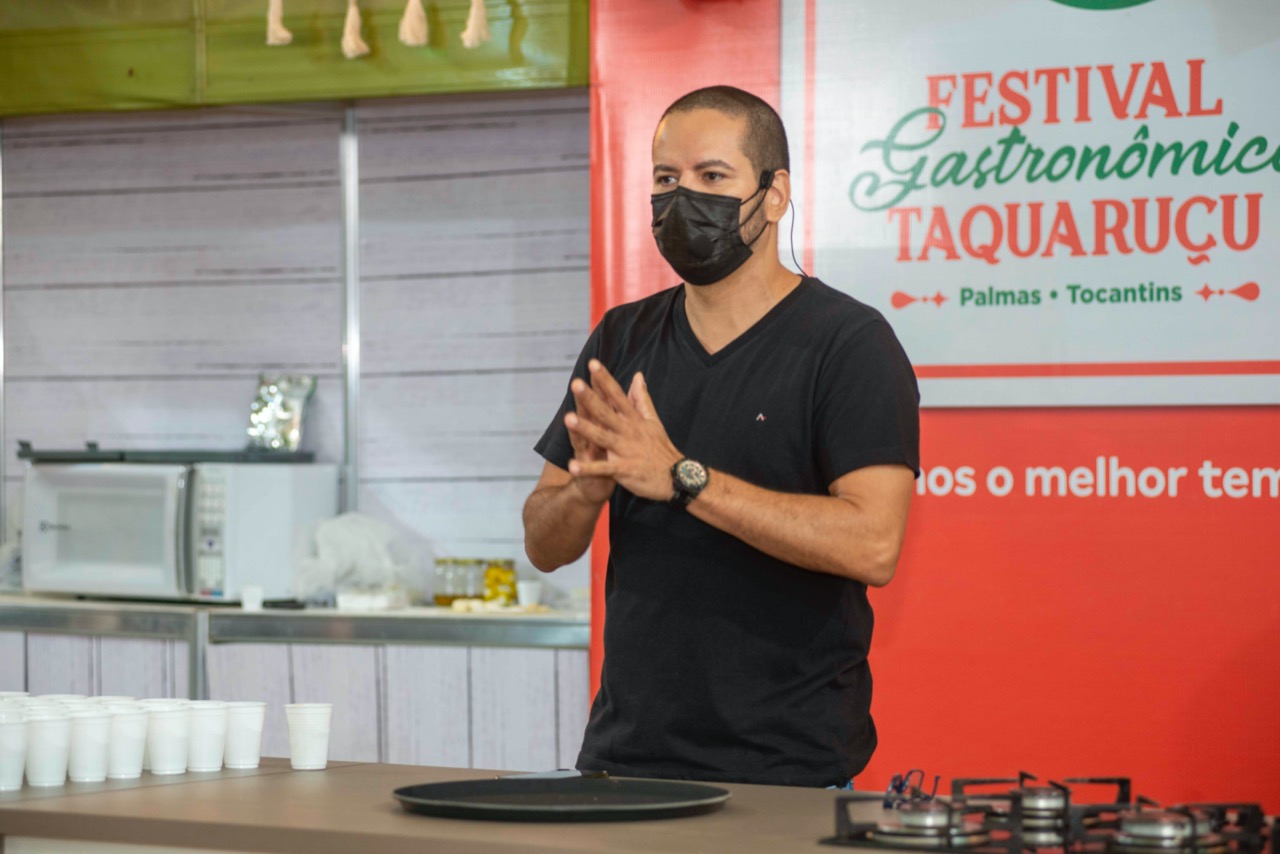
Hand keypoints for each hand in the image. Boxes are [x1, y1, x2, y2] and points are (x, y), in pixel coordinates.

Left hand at [565, 360, 682, 501]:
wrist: (677, 477)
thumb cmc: (661, 448)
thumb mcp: (653, 421)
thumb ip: (642, 399)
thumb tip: (637, 376)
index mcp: (634, 419)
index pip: (617, 395)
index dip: (605, 379)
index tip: (592, 364)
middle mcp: (629, 431)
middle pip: (606, 412)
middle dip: (590, 399)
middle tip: (575, 384)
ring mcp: (626, 450)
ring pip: (603, 437)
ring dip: (585, 429)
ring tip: (568, 419)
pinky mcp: (624, 470)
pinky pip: (603, 469)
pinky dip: (588, 469)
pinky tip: (572, 466)